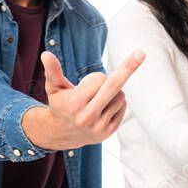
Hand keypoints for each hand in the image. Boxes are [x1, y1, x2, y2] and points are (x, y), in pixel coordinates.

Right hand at [23, 50, 144, 149]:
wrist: (62, 134)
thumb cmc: (60, 104)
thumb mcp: (54, 88)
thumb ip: (53, 71)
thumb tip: (45, 54)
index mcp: (74, 104)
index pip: (99, 79)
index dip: (96, 77)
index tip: (87, 83)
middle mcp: (87, 117)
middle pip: (114, 86)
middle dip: (128, 68)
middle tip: (141, 53)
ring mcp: (100, 126)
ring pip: (121, 95)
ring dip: (114, 91)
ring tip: (98, 99)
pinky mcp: (109, 131)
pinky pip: (123, 106)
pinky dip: (117, 102)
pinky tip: (103, 108)